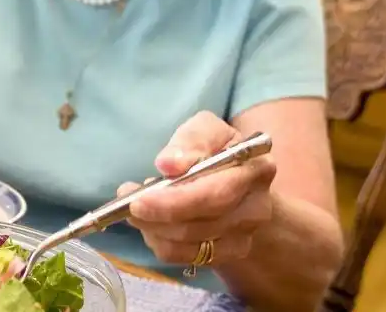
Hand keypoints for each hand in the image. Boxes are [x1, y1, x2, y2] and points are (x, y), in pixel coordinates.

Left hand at [119, 111, 275, 267]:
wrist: (241, 183)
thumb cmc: (218, 150)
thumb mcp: (207, 130)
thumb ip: (191, 140)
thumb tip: (168, 164)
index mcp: (256, 170)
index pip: (214, 194)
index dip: (175, 201)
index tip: (140, 198)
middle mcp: (256, 208)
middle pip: (201, 224)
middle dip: (158, 217)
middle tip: (129, 204)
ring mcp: (244, 236)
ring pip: (189, 244)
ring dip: (154, 229)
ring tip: (137, 209)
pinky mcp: (228, 254)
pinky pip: (185, 257)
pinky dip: (160, 242)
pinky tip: (152, 224)